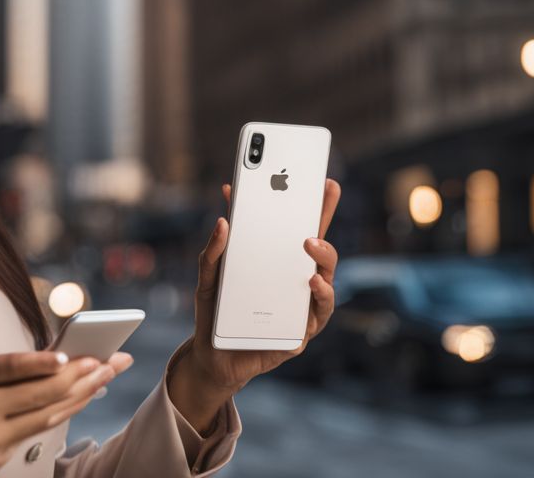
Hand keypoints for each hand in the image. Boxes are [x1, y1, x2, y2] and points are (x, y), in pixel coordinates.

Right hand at [0, 349, 132, 477]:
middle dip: (80, 375)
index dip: (41, 361)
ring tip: (103, 378)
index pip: (6, 367)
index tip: (70, 354)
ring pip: (44, 416)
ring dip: (79, 395)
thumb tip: (43, 360)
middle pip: (37, 393)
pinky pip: (32, 434)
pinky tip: (75, 401)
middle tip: (110, 361)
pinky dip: (58, 415)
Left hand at [169, 178, 341, 429]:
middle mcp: (294, 281)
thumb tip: (223, 220)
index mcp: (275, 263)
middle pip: (318, 246)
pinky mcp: (301, 331)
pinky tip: (310, 280)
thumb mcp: (208, 277)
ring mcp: (301, 305)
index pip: (298, 229)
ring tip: (309, 242)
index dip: (312, 206)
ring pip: (325, 276)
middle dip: (322, 218)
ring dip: (323, 255)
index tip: (321, 179)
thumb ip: (213, 251)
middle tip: (314, 197)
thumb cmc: (215, 311)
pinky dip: (319, 294)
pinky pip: (317, 311)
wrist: (212, 355)